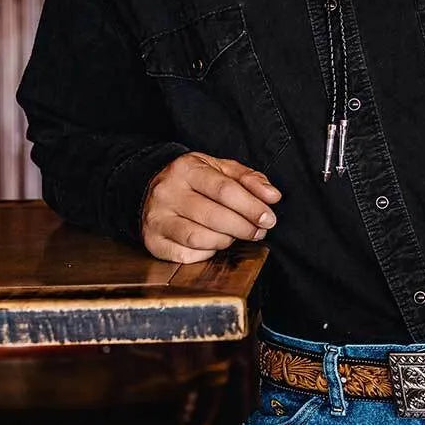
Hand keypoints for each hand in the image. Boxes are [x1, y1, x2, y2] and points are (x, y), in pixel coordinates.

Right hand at [141, 152, 281, 262]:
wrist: (151, 186)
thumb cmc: (194, 179)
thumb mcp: (221, 169)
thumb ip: (249, 179)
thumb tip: (273, 196)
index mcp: (186, 169)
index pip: (224, 190)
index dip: (251, 206)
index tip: (268, 218)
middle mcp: (167, 193)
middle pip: (213, 216)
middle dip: (243, 227)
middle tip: (259, 231)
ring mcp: (156, 218)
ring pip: (199, 238)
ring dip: (226, 240)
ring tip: (236, 234)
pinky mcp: (152, 241)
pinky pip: (185, 255)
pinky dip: (206, 252)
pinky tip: (214, 242)